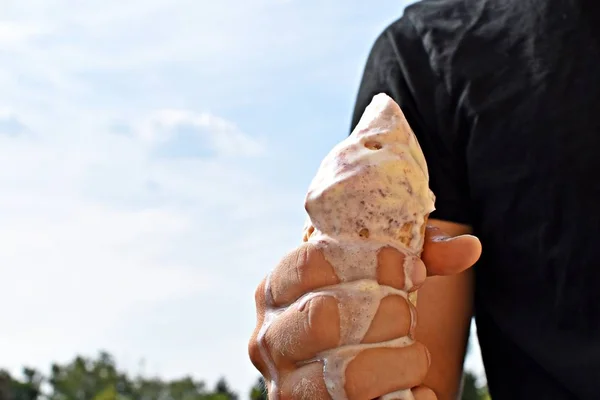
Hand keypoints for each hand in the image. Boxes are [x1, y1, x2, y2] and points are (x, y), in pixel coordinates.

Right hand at [248, 226, 480, 399]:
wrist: (344, 373)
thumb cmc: (360, 312)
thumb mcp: (377, 277)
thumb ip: (417, 255)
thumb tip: (469, 248)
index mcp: (276, 290)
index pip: (313, 262)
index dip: (371, 262)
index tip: (410, 270)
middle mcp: (269, 339)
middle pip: (326, 316)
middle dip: (387, 313)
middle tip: (407, 314)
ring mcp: (288, 387)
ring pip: (351, 376)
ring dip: (403, 362)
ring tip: (415, 356)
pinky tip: (415, 391)